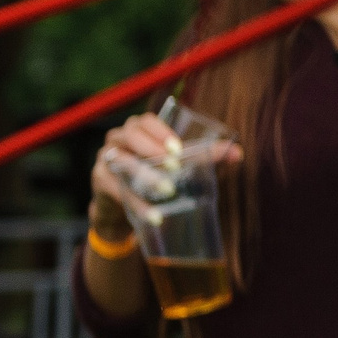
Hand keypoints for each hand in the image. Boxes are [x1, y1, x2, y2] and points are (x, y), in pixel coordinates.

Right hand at [87, 112, 241, 241]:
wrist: (124, 207)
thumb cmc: (154, 177)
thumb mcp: (178, 166)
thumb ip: (204, 157)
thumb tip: (237, 153)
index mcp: (136, 130)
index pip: (145, 121)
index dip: (160, 132)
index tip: (178, 149)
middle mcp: (116, 140)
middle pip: (128, 135)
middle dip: (152, 149)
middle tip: (175, 166)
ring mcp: (104, 160)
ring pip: (121, 162)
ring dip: (146, 176)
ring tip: (168, 191)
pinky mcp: (99, 181)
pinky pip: (117, 190)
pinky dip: (136, 203)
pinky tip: (154, 215)